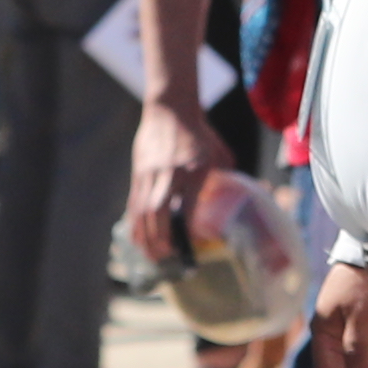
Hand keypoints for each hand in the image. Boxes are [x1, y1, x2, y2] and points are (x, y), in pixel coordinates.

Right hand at [130, 94, 233, 262]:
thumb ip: (224, 177)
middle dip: (160, 240)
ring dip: (145, 237)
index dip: (189, 228)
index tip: (193, 244)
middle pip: (159, 212)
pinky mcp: (138, 174)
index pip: (189, 205)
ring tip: (150, 256)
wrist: (169, 109)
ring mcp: (150, 175)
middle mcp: (170, 174)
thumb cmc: (199, 132)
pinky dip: (135, 224)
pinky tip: (137, 239)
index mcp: (194, 170)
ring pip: (142, 212)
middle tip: (166, 258)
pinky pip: (134, 204)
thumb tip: (234, 199)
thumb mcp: (219, 153)